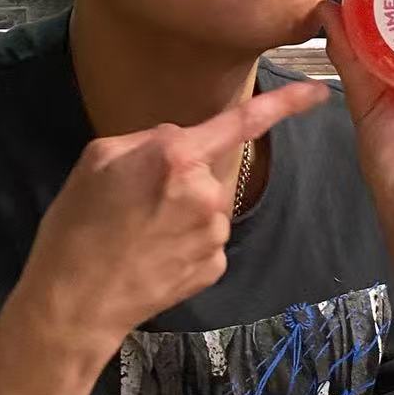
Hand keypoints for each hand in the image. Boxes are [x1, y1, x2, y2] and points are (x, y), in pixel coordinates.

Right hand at [15, 80, 327, 357]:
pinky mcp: (215, 266)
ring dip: (182, 211)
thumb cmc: (77, 224)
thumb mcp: (99, 157)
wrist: (73, 302)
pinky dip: (184, 243)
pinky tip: (152, 256)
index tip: (320, 91)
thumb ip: (149, 139)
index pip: (243, 121)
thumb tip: (179, 143)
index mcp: (177, 155)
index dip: (286, 103)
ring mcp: (215, 233)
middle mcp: (206, 191)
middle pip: (206, 167)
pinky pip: (206, 239)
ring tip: (137, 233)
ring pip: (206, 205)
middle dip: (180, 177)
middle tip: (134, 202)